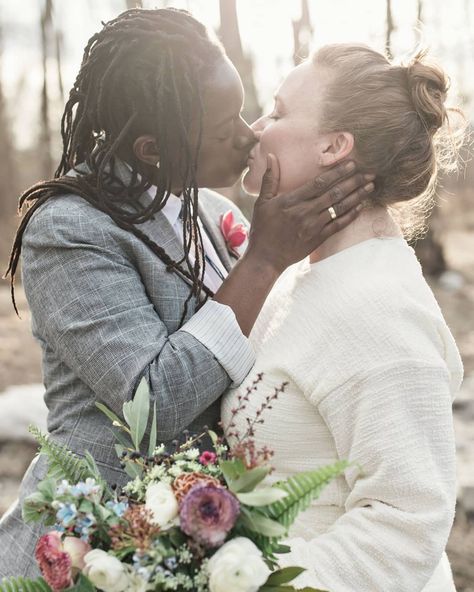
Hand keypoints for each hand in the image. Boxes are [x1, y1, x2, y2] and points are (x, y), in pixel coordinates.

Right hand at [245, 154, 374, 273]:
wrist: (266, 258)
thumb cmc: (262, 229)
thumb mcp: (262, 202)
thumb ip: (269, 179)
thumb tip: (270, 156)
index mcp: (292, 200)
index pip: (319, 183)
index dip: (337, 172)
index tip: (351, 163)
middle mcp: (305, 212)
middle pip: (334, 193)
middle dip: (354, 181)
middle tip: (369, 173)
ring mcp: (313, 226)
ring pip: (339, 208)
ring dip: (357, 196)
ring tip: (370, 186)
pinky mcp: (318, 238)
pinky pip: (338, 225)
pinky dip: (351, 215)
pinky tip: (360, 206)